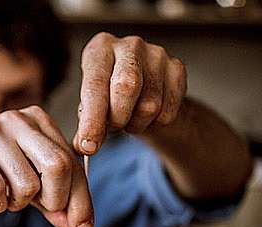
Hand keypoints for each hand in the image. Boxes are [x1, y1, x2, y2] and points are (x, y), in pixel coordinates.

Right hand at [0, 106, 93, 226]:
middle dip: (55, 200)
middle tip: (44, 210)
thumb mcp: (31, 183)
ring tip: (7, 197)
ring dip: (19, 203)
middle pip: (57, 166)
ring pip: (27, 184)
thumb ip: (56, 201)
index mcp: (39, 120)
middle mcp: (18, 119)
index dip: (81, 199)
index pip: (71, 162)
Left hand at [74, 32, 187, 154]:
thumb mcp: (90, 105)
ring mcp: (157, 55)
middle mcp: (129, 46)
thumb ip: (86, 123)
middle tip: (112, 128)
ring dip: (135, 124)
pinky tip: (146, 117)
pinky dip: (154, 124)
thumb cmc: (109, 96)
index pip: (95, 85)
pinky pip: (167, 112)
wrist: (141, 90)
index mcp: (100, 49)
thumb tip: (85, 145)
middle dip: (117, 118)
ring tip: (128, 120)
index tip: (88, 145)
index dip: (91, 119)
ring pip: (149, 104)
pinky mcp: (177, 69)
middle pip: (127, 87)